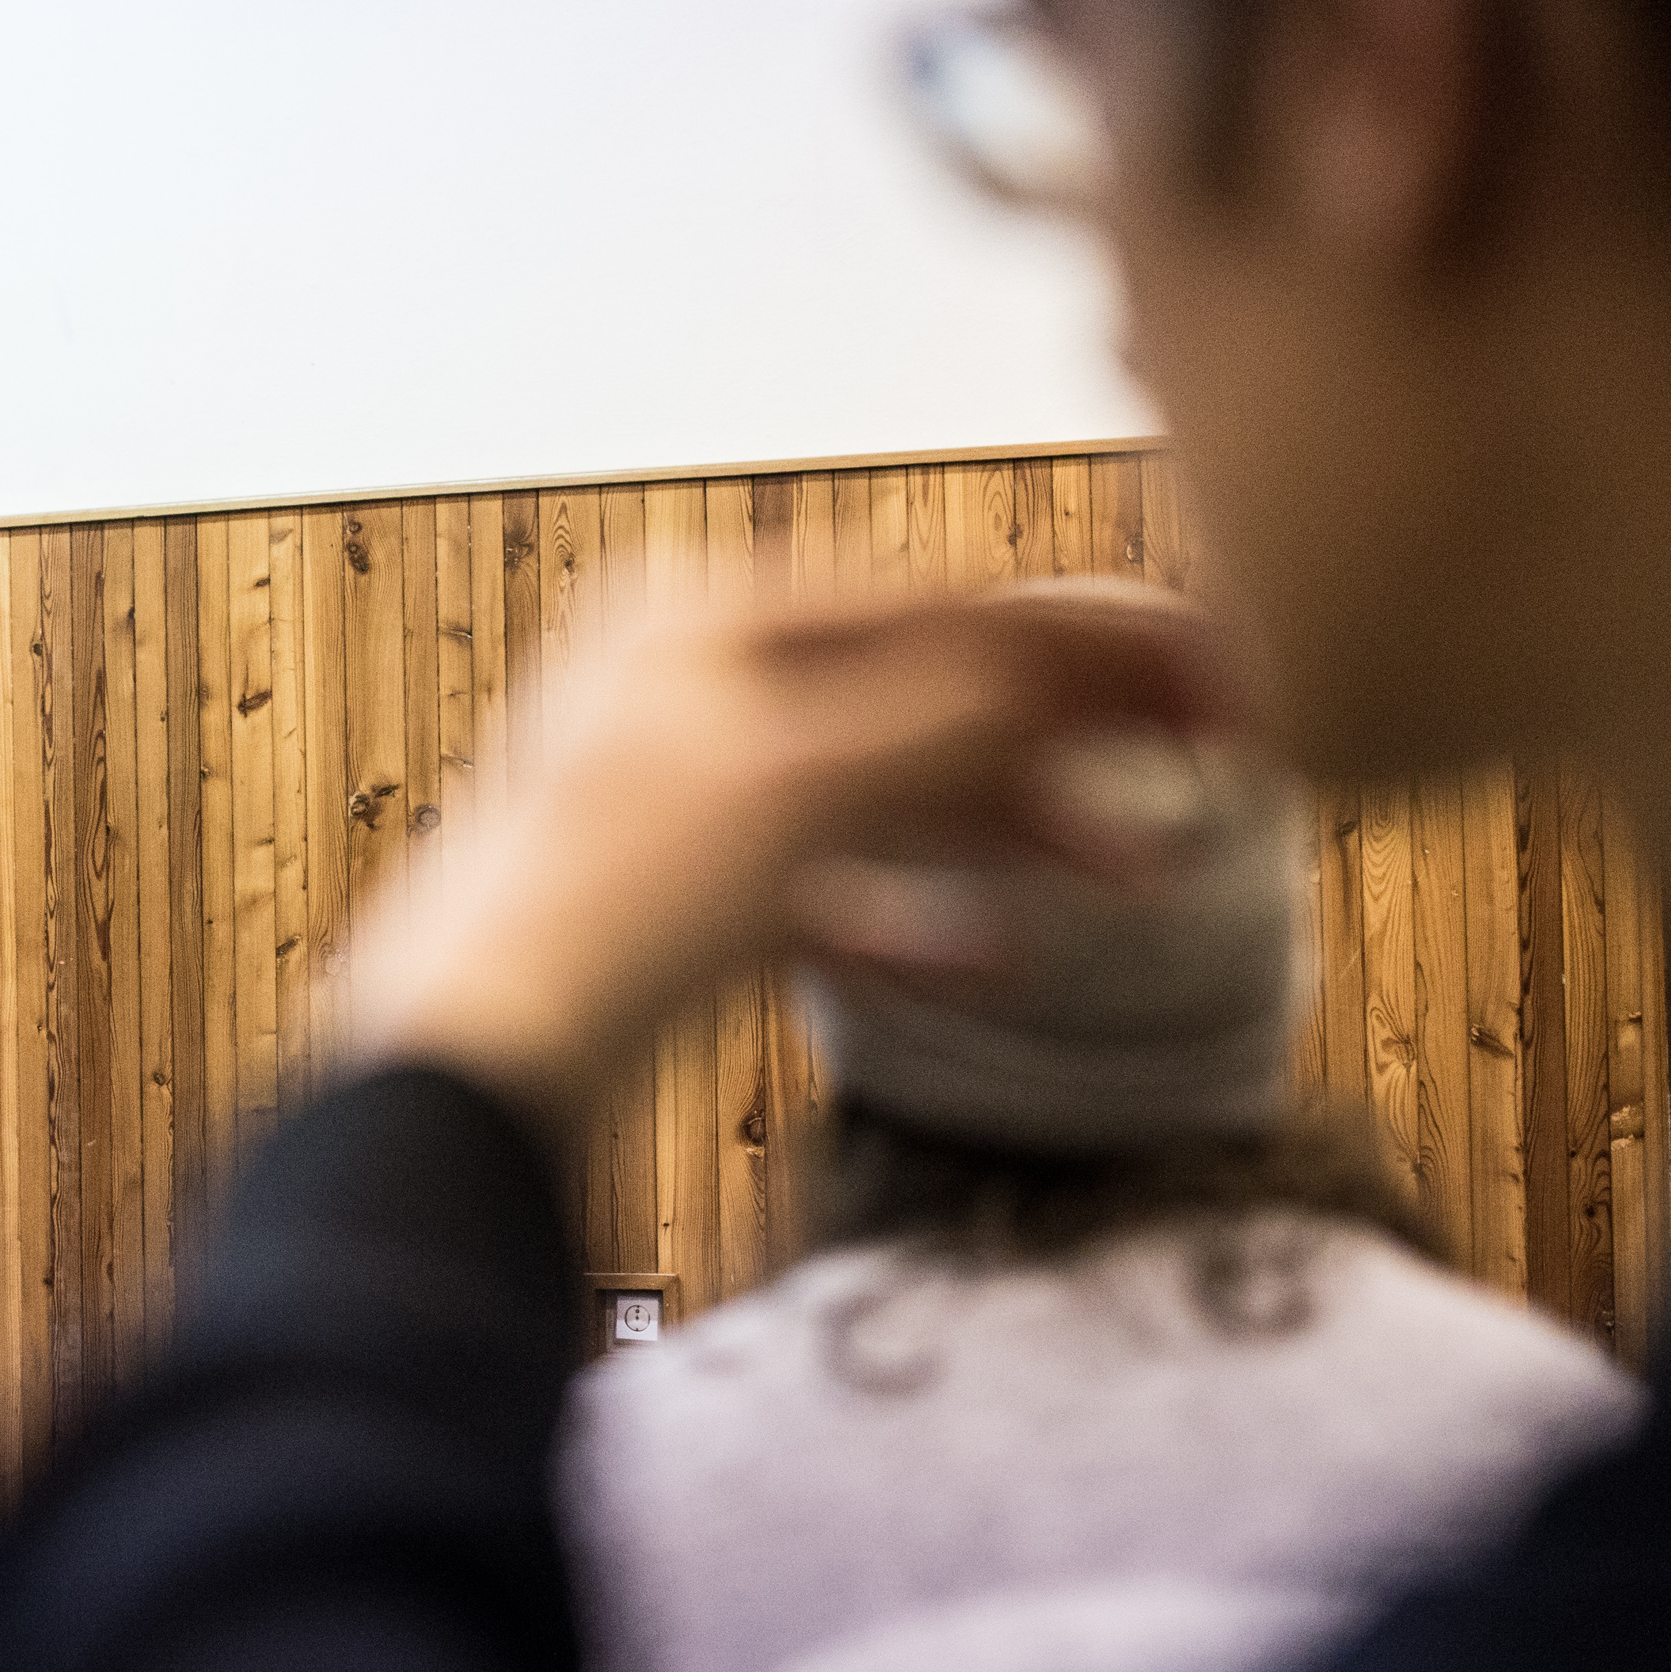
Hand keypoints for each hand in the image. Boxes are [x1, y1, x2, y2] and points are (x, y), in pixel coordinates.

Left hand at [344, 590, 1227, 1138]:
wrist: (465, 1072)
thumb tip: (1094, 650)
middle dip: (1057, 741)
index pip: (931, 600)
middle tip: (1197, 776)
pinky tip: (999, 961)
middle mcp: (685, 688)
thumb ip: (958, 712)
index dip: (1077, 638)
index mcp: (700, 615)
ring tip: (1133, 877)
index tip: (1205, 675)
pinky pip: (825, 900)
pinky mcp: (672, 918)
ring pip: (882, 796)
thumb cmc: (604, 901)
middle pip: (915, 694)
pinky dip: (916, 923)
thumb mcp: (807, 782)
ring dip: (1010, 831)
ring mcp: (676, 802)